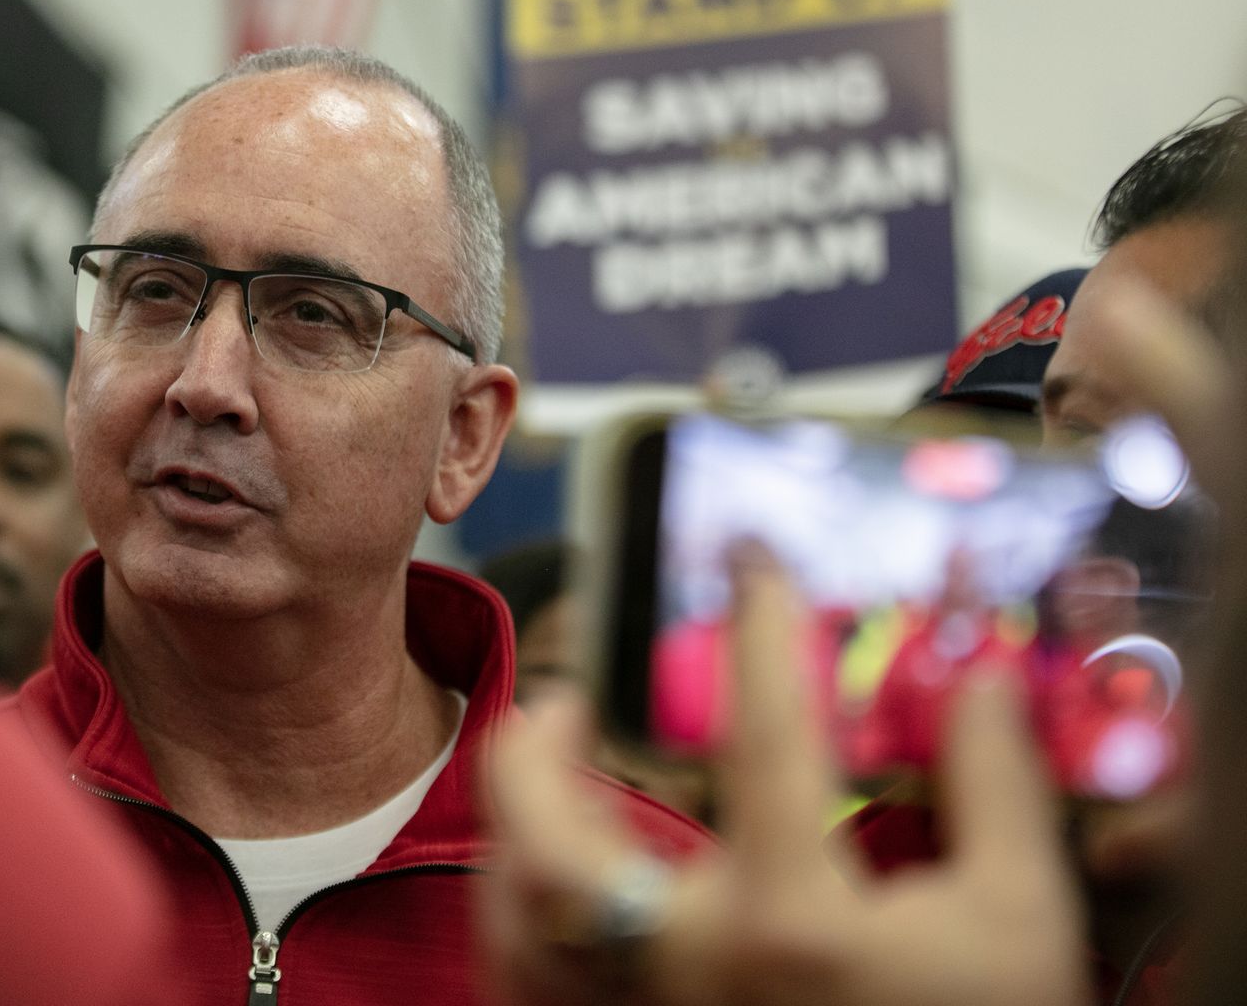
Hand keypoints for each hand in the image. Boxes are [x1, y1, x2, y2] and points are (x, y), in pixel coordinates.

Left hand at [483, 551, 1091, 1005]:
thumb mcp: (1018, 921)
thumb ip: (993, 793)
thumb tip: (977, 682)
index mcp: (791, 918)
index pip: (763, 735)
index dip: (760, 628)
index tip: (752, 566)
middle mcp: (690, 964)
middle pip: (551, 844)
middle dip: (530, 754)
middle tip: (562, 699)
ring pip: (515, 920)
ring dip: (511, 835)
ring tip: (543, 779)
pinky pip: (526, 983)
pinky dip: (517, 921)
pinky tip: (545, 885)